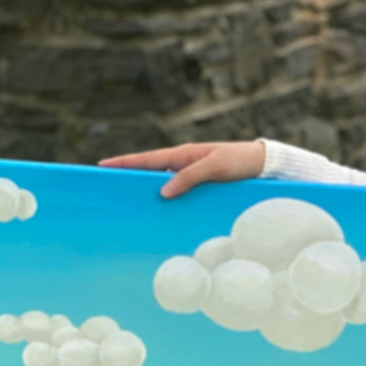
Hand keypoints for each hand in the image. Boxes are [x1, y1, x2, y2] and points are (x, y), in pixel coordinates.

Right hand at [100, 141, 265, 197]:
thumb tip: (162, 191)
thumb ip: (189, 177)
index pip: (147, 159)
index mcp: (183, 154)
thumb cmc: (239, 161)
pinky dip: (165, 199)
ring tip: (128, 204)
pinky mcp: (200, 186)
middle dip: (129, 177)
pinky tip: (159, 211)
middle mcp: (183, 163)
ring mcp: (190, 175)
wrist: (262, 165)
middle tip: (108, 188)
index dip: (125, 162)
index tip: (103, 165)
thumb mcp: (215, 167)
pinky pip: (177, 192)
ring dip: (146, 192)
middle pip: (149, 172)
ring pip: (162, 184)